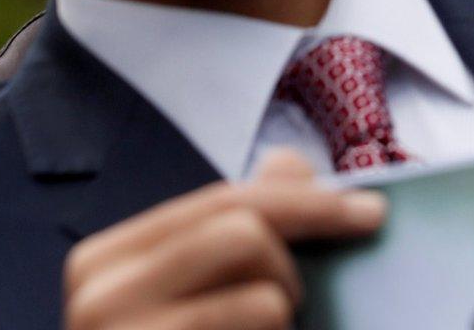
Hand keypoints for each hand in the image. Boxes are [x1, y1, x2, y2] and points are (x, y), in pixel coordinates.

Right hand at [63, 150, 386, 329]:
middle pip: (245, 232)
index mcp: (107, 260)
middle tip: (298, 305)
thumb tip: (288, 162)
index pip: (223, 199)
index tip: (373, 211)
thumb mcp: (196, 291)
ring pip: (264, 296)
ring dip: (285, 320)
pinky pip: (263, 329)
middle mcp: (100, 296)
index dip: (309, 199)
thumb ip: (237, 227)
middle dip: (294, 266)